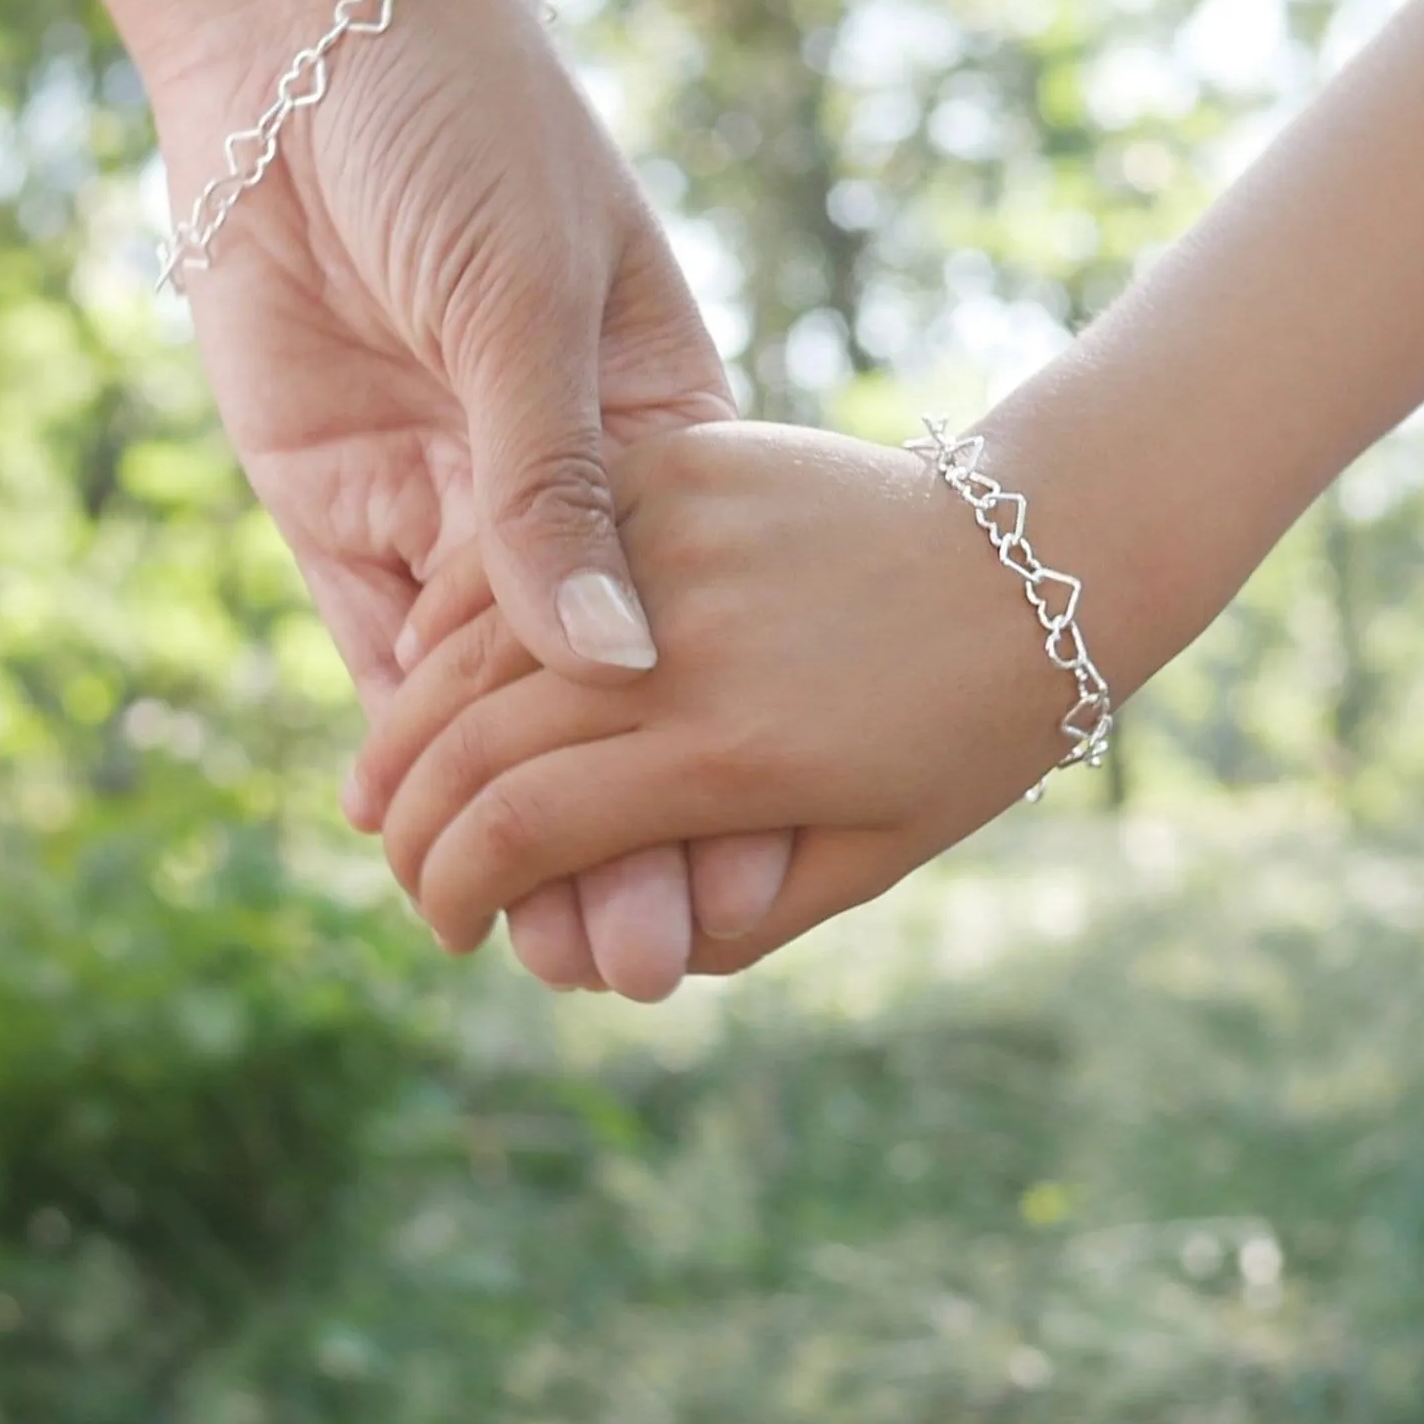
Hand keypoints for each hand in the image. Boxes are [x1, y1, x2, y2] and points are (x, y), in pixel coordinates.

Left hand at [146, 0, 790, 991]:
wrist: (306, 31)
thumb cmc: (466, 131)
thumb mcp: (529, 297)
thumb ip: (555, 482)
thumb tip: (609, 663)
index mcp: (656, 429)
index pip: (700, 616)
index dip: (725, 736)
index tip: (744, 855)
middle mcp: (563, 482)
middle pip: (604, 681)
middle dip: (632, 822)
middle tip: (655, 952)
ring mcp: (456, 498)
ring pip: (501, 693)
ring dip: (537, 819)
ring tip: (571, 942)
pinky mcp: (351, 508)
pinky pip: (388, 654)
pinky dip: (426, 756)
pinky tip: (474, 854)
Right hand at [348, 422, 1080, 975]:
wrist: (1035, 558)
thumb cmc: (965, 730)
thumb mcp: (868, 857)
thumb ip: (733, 918)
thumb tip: (613, 959)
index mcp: (727, 753)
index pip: (520, 831)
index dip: (456, 888)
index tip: (448, 927)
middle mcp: (682, 645)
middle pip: (474, 737)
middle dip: (412, 819)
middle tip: (401, 861)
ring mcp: (672, 540)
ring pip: (480, 637)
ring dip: (411, 719)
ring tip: (388, 781)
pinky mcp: (675, 463)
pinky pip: (531, 539)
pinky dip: (465, 605)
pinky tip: (430, 657)